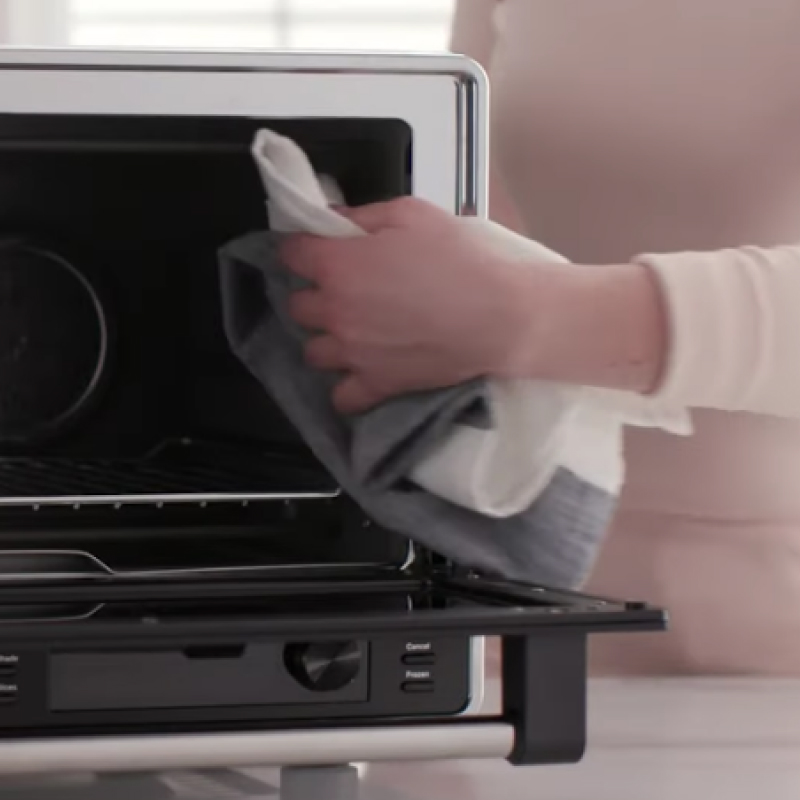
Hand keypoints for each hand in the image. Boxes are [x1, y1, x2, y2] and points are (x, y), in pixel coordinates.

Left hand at [280, 198, 540, 413]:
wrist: (503, 314)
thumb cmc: (462, 257)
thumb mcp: (413, 214)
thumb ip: (364, 215)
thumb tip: (333, 220)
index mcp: (339, 265)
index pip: (292, 253)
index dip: (304, 247)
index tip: (321, 248)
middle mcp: (336, 311)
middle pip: (298, 306)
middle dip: (316, 294)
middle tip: (347, 289)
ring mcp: (353, 354)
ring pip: (313, 351)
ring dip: (328, 340)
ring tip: (354, 333)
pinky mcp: (377, 385)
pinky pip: (342, 397)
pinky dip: (348, 387)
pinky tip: (363, 373)